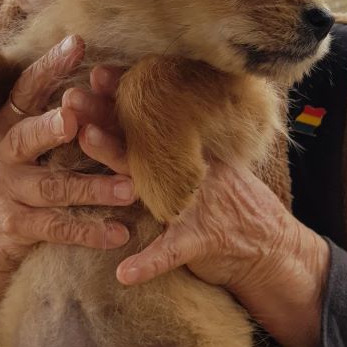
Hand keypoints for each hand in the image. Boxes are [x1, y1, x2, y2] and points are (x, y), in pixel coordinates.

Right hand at [0, 37, 135, 331]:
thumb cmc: (21, 175)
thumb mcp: (28, 140)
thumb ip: (59, 114)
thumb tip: (105, 75)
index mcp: (9, 123)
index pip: (27, 89)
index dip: (50, 66)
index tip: (77, 43)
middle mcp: (5, 153)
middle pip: (27, 137)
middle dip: (49, 128)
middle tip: (74, 120)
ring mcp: (9, 191)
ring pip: (53, 187)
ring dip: (93, 188)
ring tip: (129, 189)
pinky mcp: (18, 226)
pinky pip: (58, 228)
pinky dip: (90, 232)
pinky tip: (119, 233)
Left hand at [76, 69, 327, 346]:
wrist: (274, 247)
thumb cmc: (233, 207)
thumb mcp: (208, 170)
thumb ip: (177, 151)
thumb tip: (144, 122)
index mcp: (187, 154)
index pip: (148, 120)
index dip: (121, 96)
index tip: (94, 72)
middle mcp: (190, 169)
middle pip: (138, 138)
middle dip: (103, 117)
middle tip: (72, 95)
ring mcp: (197, 201)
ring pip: (150, 180)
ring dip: (117, 165)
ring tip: (85, 151)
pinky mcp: (203, 239)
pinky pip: (171, 251)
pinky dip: (148, 262)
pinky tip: (124, 273)